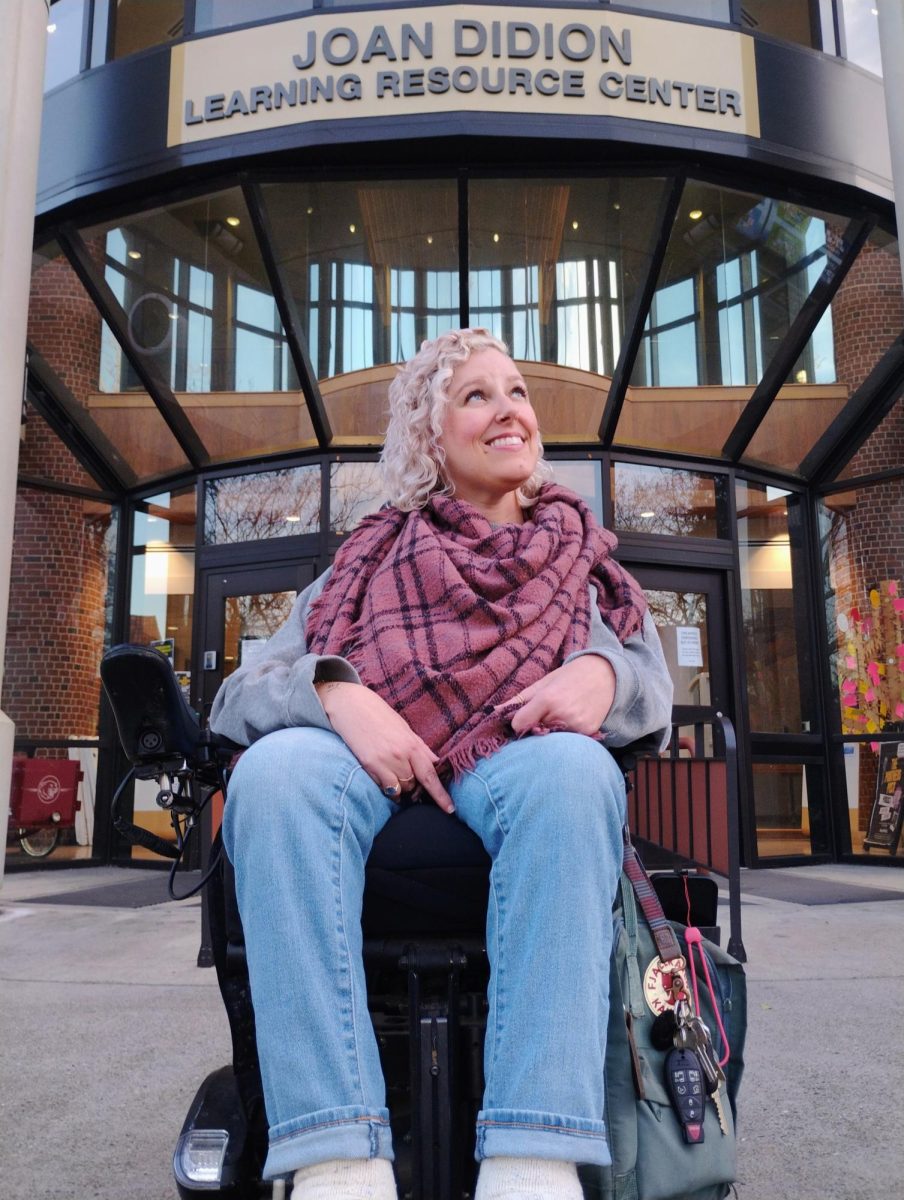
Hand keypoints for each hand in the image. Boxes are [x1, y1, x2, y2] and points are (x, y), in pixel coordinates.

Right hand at [315, 681, 454, 812]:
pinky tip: (382, 777)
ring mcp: (384, 761)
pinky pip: (384, 787)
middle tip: (406, 776)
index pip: (431, 775)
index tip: (450, 809)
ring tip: (392, 772)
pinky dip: (387, 788)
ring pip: (400, 789)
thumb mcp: (404, 728)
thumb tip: (436, 764)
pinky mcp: (369, 765)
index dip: (441, 795)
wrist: (350, 704)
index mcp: (412, 744)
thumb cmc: (378, 714)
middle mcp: (401, 755)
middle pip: (415, 785)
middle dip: (415, 786)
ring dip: (400, 788)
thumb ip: (420, 748)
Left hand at [500, 656, 616, 736]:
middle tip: (543, 717)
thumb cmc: (571, 676)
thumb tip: (493, 713)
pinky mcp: (588, 733)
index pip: (519, 724)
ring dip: (550, 733)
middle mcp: (562, 714)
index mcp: (547, 699)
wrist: (608, 675)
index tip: (525, 717)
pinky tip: (571, 721)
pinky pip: (568, 740)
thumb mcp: (544, 682)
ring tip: (558, 718)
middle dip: (534, 729)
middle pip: (534, 733)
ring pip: (551, 739)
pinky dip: (565, 735)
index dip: (519, 722)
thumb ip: (519, 700)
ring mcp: (576, 725)